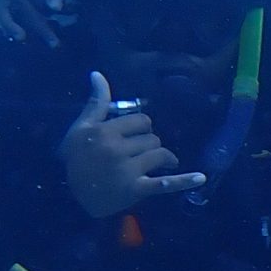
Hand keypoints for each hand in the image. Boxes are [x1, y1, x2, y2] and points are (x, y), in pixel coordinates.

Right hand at [0, 0, 76, 44]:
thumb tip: (55, 10)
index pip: (38, 2)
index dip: (56, 11)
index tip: (73, 16)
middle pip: (24, 10)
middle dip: (40, 28)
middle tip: (56, 45)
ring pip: (6, 10)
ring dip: (14, 27)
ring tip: (24, 42)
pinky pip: (2, 5)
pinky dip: (7, 19)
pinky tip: (16, 34)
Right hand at [59, 72, 205, 217]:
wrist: (69, 196)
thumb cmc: (76, 158)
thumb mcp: (81, 128)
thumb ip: (95, 102)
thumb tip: (97, 74)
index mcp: (104, 132)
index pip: (141, 120)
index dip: (142, 127)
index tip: (135, 135)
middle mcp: (116, 149)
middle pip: (152, 137)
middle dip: (150, 143)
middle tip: (140, 152)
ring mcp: (127, 170)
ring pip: (160, 154)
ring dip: (164, 158)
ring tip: (160, 163)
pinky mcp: (136, 189)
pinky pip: (164, 184)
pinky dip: (183, 181)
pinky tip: (200, 178)